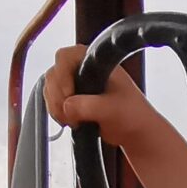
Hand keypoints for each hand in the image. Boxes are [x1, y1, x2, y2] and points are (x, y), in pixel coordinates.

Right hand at [43, 45, 159, 143]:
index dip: (62, 75)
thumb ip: (88, 106)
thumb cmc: (132, 114)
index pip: (67, 56)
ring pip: (50, 87)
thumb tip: (66, 106)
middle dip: (57, 96)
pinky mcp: (72, 97)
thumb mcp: (112, 109)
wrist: (135, 131)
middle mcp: (84, 68)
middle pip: (54, 73)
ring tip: (72, 121)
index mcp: (96, 61)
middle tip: (68, 114)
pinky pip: (53, 100)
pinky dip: (56, 112)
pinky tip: (69, 121)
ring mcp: (76, 82)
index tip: (69, 95)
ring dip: (55, 106)